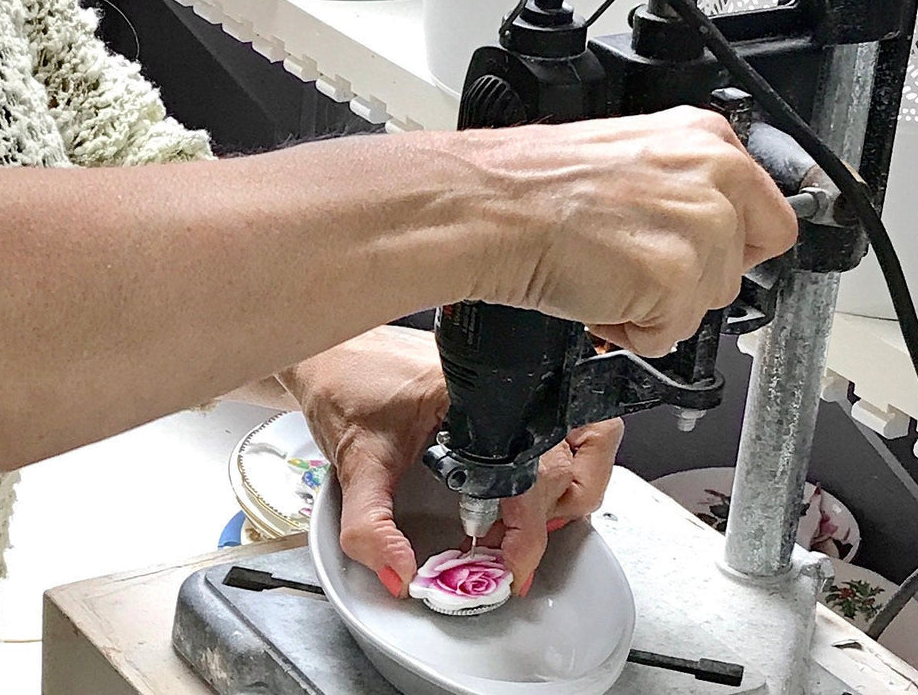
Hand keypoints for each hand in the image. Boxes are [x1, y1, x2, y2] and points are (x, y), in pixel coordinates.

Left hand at [280, 327, 622, 597]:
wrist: (330, 346)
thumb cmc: (343, 383)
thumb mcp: (354, 462)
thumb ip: (370, 525)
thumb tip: (399, 572)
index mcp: (474, 394)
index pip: (533, 467)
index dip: (530, 528)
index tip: (512, 566)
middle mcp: (503, 382)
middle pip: (576, 452)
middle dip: (555, 511)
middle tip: (517, 546)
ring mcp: (512, 378)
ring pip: (588, 433)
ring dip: (572, 483)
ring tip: (528, 518)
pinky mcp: (508, 385)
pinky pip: (562, 423)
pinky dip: (560, 461)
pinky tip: (520, 489)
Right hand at [443, 106, 796, 354]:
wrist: (487, 207)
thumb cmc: (532, 185)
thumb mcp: (626, 155)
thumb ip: (682, 184)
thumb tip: (710, 225)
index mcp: (705, 137)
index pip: (769, 215)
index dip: (727, 247)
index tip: (694, 256)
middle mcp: (715, 174)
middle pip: (740, 265)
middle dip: (689, 280)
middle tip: (632, 263)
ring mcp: (701, 226)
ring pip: (708, 302)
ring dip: (657, 306)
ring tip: (604, 272)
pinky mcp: (677, 277)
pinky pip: (670, 334)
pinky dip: (632, 330)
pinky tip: (596, 294)